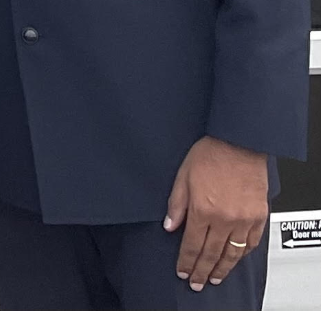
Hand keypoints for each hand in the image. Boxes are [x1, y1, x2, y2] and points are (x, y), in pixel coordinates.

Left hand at [165, 135, 267, 289]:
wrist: (239, 144)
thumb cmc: (210, 154)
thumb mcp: (182, 176)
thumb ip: (176, 204)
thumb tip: (169, 226)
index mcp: (203, 210)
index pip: (191, 245)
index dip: (186, 262)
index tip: (183, 272)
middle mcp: (224, 219)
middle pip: (211, 253)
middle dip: (202, 271)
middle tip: (197, 283)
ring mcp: (244, 220)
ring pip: (233, 253)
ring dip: (223, 268)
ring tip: (215, 277)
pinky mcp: (259, 217)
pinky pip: (251, 243)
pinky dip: (243, 254)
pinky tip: (236, 259)